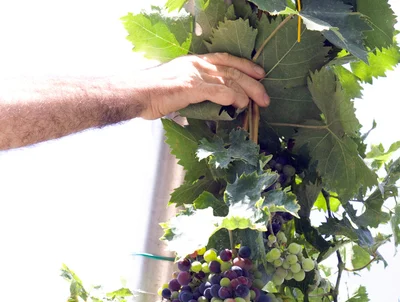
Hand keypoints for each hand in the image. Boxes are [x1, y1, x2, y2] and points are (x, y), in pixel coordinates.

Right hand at [137, 53, 268, 119]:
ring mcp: (194, 74)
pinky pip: (219, 91)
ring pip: (230, 79)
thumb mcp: (176, 88)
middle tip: (265, 95)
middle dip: (252, 82)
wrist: (135, 94)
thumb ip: (193, 91)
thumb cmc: (151, 95)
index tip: (259, 73)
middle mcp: (196, 64)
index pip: (225, 59)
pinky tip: (240, 105)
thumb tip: (206, 103)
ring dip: (247, 92)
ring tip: (258, 103)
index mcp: (193, 62)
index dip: (244, 65)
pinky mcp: (191, 87)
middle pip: (232, 70)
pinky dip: (233, 97)